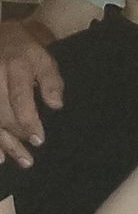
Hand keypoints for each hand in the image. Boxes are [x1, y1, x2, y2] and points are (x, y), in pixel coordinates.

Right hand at [0, 19, 63, 164]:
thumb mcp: (45, 60)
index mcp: (15, 67)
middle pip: (0, 112)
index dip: (28, 120)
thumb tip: (56, 105)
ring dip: (1, 143)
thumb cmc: (26, 52)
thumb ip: (51, 82)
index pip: (19, 97)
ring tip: (15, 161)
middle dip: (15, 137)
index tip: (38, 139)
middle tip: (30, 158)